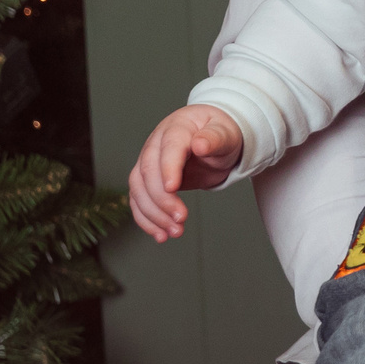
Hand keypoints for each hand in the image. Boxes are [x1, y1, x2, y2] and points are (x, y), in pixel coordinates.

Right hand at [128, 104, 244, 242]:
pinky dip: (147, 220)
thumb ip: (215, 138)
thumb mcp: (226, 134)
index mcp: (176, 128)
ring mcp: (148, 162)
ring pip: (139, 189)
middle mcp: (156, 144)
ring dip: (153, 214)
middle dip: (162, 199)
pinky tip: (161, 235)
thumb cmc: (220, 133)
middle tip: (181, 219)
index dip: (168, 168)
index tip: (172, 188)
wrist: (213, 138)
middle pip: (148, 172)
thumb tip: (200, 144)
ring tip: (174, 232)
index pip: (168, 148)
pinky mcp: (148, 181)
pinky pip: (139, 201)